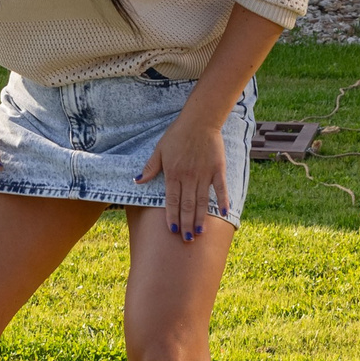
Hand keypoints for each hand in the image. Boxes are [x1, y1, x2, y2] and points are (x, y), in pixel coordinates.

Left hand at [140, 115, 228, 240]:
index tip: (172, 231)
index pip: (172, 201)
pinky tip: (223, 213)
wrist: (199, 120)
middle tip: (186, 240)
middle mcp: (188, 177)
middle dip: (186, 224)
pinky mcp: (217, 169)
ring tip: (199, 233)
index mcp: (173, 173)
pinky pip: (220, 188)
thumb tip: (137, 181)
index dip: (172, 217)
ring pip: (201, 201)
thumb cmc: (177, 134)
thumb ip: (150, 167)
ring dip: (200, 218)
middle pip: (187, 205)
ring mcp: (203, 174)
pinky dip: (222, 201)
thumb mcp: (159, 149)